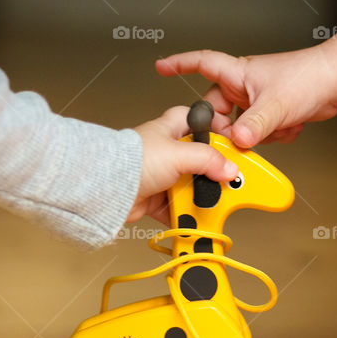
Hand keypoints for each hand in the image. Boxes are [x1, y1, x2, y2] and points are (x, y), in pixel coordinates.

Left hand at [129, 106, 238, 223]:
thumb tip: (228, 168)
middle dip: (211, 172)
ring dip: (198, 196)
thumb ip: (208, 159)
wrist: (106, 188)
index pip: (198, 119)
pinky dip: (184, 214)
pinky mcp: (154, 198)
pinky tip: (193, 218)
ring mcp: (160, 175)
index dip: (215, 128)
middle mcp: (165, 151)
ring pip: (188, 185)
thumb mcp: (179, 154)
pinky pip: (176, 207)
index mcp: (170, 129)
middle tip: (224, 180)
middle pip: (198, 159)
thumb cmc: (132, 160)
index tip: (230, 143)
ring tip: (208, 202)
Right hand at [155, 25, 336, 146]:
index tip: (161, 67)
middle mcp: (245, 86)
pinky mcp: (272, 114)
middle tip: (238, 138)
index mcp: (238, 74)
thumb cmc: (310, 77)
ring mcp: (258, 101)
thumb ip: (253, 126)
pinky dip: (274, 134)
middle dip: (232, 128)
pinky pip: (261, 133)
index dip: (179, 65)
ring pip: (242, 127)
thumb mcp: (275, 105)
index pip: (201, 64)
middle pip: (219, 112)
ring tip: (277, 126)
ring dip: (259, 134)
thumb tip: (236, 141)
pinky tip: (290, 125)